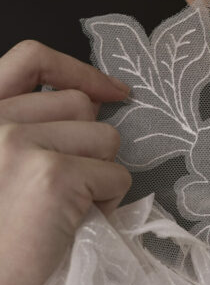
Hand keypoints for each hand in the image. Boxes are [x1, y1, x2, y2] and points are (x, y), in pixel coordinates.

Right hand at [0, 39, 131, 284]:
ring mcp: (19, 143)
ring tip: (69, 211)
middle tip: (73, 189)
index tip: (112, 91)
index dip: (78, 69)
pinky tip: (75, 226)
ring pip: (105, 139)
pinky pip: (115, 176)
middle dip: (91, 146)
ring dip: (101, 176)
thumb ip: (24, 132)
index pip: (31, 58)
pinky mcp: (52, 176)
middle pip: (80, 105)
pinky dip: (109, 205)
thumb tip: (89, 107)